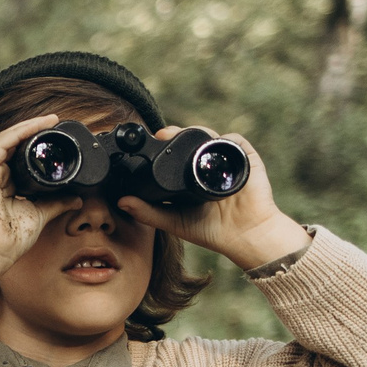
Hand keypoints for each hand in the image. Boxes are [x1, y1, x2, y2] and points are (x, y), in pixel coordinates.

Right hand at [0, 115, 88, 301]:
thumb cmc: (11, 239)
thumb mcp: (40, 214)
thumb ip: (56, 203)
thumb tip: (76, 198)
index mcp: (5, 184)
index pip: (19, 155)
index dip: (36, 142)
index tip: (56, 134)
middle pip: (14, 143)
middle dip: (35, 129)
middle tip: (55, 121)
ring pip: (8, 138)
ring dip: (29, 126)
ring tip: (49, 120)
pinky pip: (1, 143)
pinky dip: (19, 132)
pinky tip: (35, 127)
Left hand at [113, 130, 309, 272]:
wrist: (245, 235)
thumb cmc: (211, 230)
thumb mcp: (174, 221)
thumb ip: (148, 212)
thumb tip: (121, 202)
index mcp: (189, 175)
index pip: (174, 154)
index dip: (162, 147)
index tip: (149, 143)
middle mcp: (207, 164)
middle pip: (190, 140)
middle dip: (176, 133)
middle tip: (162, 135)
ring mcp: (226, 160)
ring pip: (209, 136)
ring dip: (195, 131)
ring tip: (180, 134)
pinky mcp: (245, 158)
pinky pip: (234, 141)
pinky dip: (223, 139)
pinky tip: (212, 145)